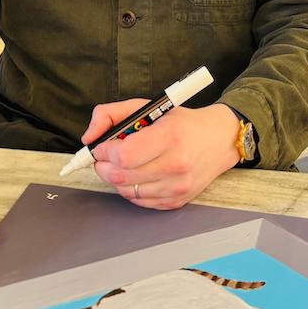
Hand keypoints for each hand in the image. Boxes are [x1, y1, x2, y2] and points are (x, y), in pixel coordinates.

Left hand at [82, 100, 240, 209]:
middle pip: (121, 176)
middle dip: (103, 165)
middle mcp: (176, 164)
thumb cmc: (182, 123)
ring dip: (115, 178)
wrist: (219, 140)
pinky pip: (139, 201)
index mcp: (169, 136)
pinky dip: (130, 188)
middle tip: (104, 156)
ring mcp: (177, 186)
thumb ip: (111, 114)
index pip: (124, 155)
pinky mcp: (176, 201)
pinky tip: (136, 174)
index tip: (102, 145)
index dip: (104, 151)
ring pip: (126, 191)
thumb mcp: (148, 107)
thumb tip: (88, 137)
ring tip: (121, 163)